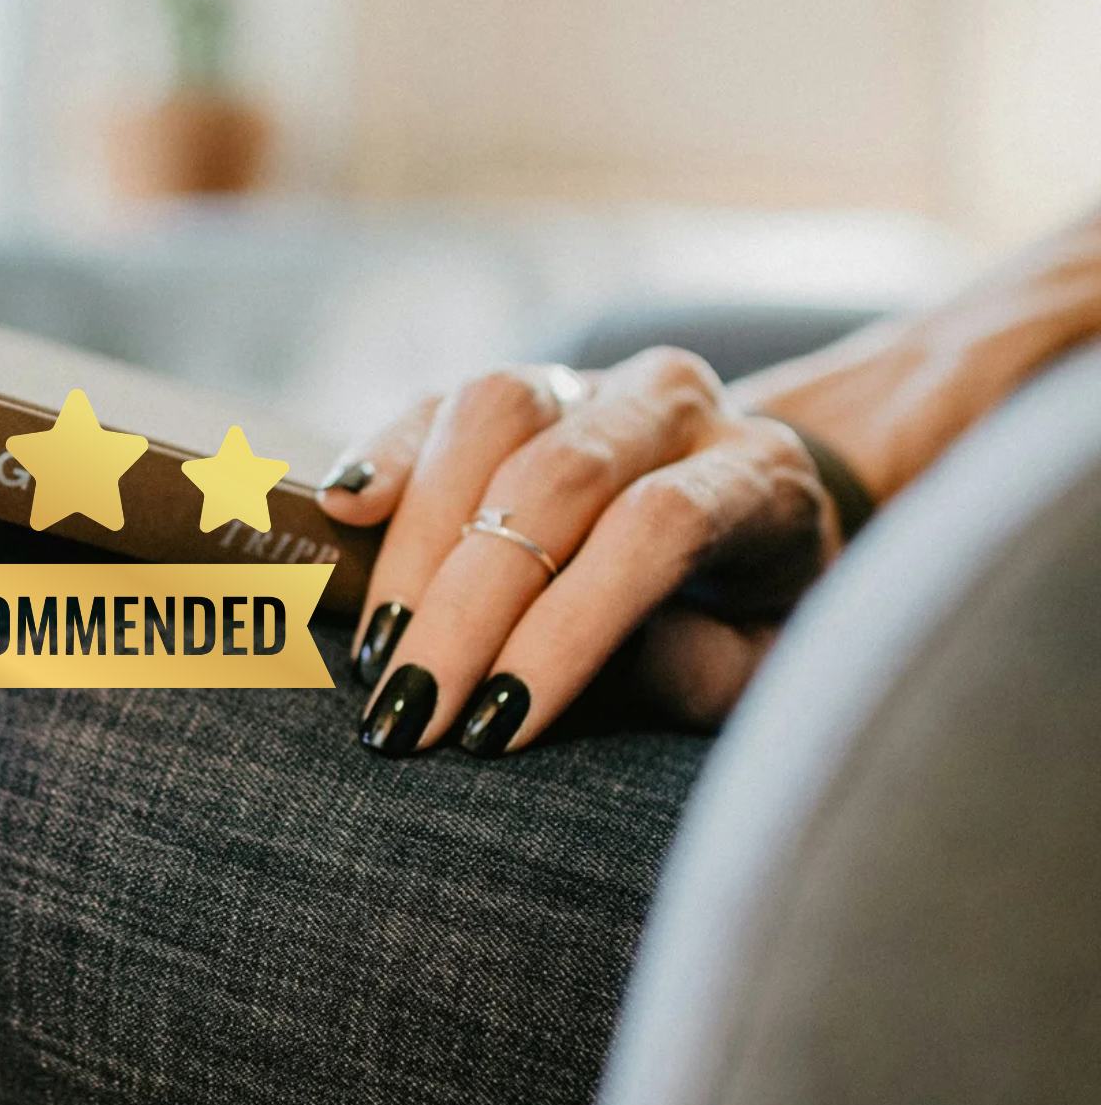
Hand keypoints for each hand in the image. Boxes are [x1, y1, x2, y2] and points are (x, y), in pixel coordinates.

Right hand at [318, 348, 837, 757]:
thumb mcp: (760, 671)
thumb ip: (686, 669)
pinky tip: (343, 511)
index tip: (497, 722)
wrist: (758, 513)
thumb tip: (576, 671)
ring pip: (491, 413)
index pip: (658, 527)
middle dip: (468, 604)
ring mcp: (591, 382)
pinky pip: (438, 402)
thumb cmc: (757, 617)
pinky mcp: (519, 390)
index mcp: (757, 476)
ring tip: (379, 647)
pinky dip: (386, 453)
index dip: (569, 626)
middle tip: (409, 710)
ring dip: (419, 536)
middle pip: (558, 475)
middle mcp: (677, 404)